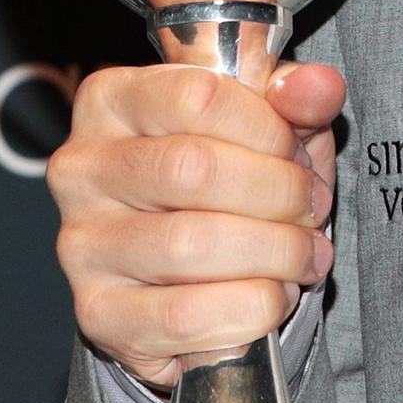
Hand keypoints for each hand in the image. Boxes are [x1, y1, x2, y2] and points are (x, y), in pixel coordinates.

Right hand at [47, 0, 344, 389]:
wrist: (181, 280)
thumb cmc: (220, 187)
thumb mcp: (261, 128)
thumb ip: (292, 100)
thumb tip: (319, 86)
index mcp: (111, 101)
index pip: (197, 95)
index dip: (269, 129)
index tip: (299, 157)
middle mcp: (82, 168)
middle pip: (194, 169)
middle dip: (279, 193)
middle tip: (312, 209)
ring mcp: (82, 244)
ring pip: (192, 244)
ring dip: (275, 253)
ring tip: (303, 256)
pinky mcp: (98, 314)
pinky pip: (186, 315)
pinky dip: (251, 308)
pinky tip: (272, 297)